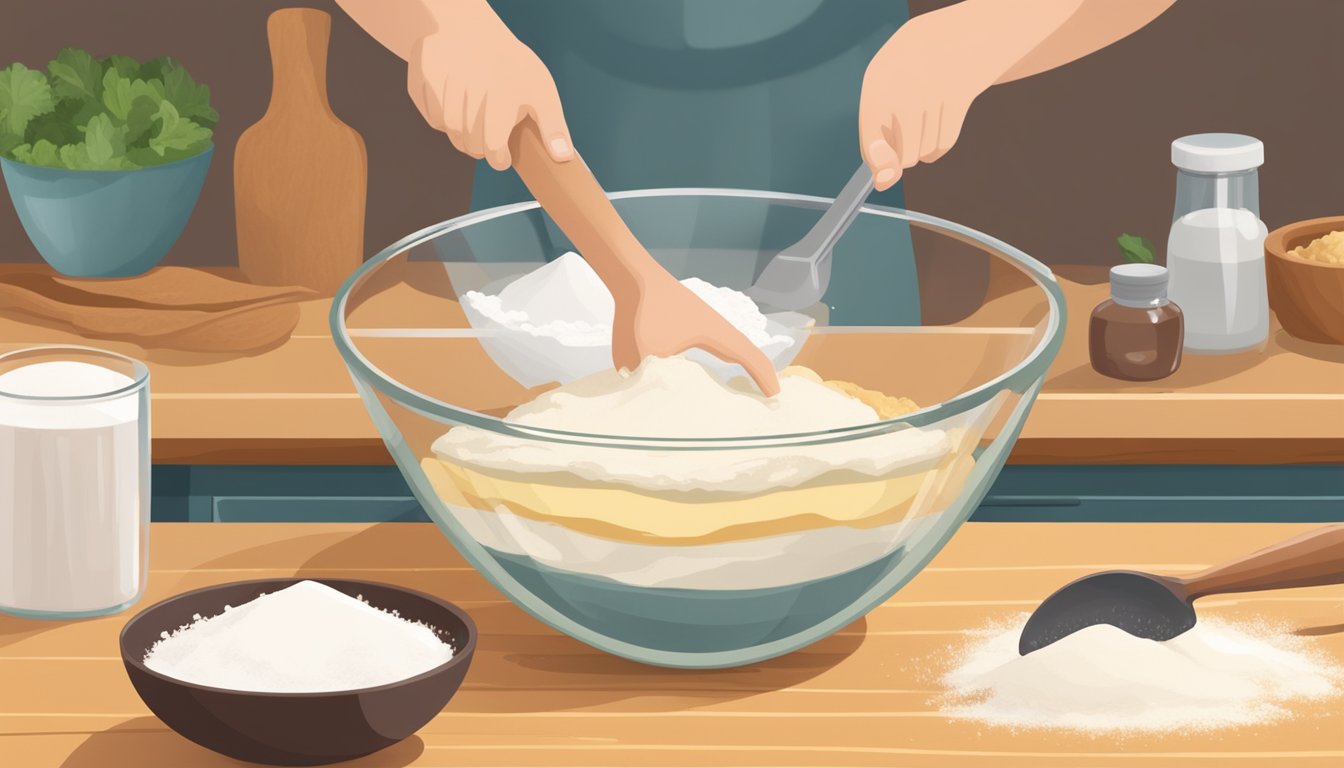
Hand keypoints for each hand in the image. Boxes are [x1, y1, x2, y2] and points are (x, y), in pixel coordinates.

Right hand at [407, 20, 572, 169]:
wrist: (475, 31)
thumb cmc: (512, 67)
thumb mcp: (542, 92)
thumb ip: (553, 127)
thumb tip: (562, 158)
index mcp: (502, 95)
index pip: (493, 149)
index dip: (499, 158)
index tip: (503, 156)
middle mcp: (470, 86)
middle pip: (469, 144)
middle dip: (480, 147)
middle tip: (489, 132)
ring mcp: (442, 79)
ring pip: (448, 130)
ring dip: (461, 133)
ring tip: (473, 116)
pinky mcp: (421, 74)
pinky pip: (429, 115)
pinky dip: (441, 117)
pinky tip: (456, 102)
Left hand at [612, 273, 780, 396]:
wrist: (632, 275)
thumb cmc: (644, 312)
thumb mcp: (646, 354)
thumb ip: (650, 381)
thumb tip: (648, 402)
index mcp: (716, 334)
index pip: (749, 357)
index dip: (764, 378)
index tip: (776, 397)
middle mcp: (715, 326)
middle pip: (745, 350)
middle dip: (758, 371)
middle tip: (768, 394)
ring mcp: (701, 319)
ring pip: (728, 344)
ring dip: (739, 361)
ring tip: (742, 383)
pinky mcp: (685, 317)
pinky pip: (710, 341)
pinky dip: (716, 354)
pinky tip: (705, 364)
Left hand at [859, 16, 996, 190]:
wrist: (948, 37)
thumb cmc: (903, 75)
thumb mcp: (880, 96)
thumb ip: (875, 140)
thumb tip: (883, 184)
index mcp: (876, 85)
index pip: (873, 143)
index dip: (880, 165)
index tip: (884, 175)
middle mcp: (906, 89)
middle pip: (905, 157)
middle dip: (904, 154)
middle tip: (905, 130)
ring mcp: (935, 92)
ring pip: (925, 153)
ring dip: (922, 146)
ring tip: (922, 116)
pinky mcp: (960, 97)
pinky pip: (944, 144)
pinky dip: (939, 143)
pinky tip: (937, 120)